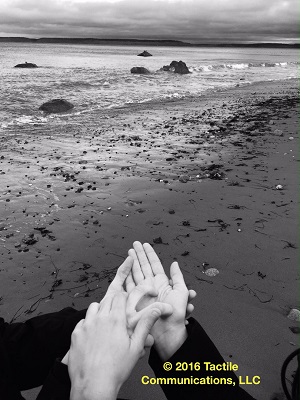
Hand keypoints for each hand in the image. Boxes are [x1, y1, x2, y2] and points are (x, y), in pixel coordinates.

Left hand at [68, 292, 170, 399]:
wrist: (94, 384)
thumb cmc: (116, 369)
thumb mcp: (136, 347)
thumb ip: (145, 325)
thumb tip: (156, 311)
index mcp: (116, 320)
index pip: (119, 297)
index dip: (123, 298)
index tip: (125, 303)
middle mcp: (100, 319)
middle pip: (107, 300)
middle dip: (113, 303)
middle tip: (117, 314)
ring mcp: (86, 326)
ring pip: (93, 307)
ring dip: (99, 311)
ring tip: (104, 323)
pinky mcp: (76, 334)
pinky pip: (82, 321)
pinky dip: (88, 323)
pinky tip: (93, 334)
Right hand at [126, 241, 195, 360]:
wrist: (167, 331)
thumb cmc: (176, 314)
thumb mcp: (181, 292)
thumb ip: (177, 277)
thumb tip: (174, 263)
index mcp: (162, 282)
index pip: (154, 264)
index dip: (149, 254)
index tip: (145, 244)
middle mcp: (151, 286)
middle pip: (144, 266)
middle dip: (139, 254)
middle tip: (135, 243)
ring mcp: (142, 292)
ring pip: (136, 273)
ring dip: (133, 262)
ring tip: (129, 251)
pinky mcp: (135, 300)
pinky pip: (130, 285)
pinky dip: (126, 275)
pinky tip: (124, 267)